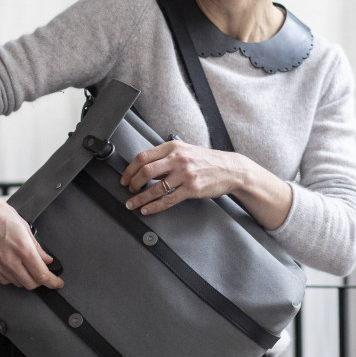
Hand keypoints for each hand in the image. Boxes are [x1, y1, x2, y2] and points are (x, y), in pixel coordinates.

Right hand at [0, 180, 63, 289]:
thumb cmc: (1, 214)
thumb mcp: (26, 228)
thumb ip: (38, 248)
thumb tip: (47, 260)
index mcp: (23, 249)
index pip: (42, 275)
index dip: (53, 282)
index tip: (58, 283)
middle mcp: (10, 260)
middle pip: (31, 284)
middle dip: (40, 281)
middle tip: (43, 273)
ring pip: (18, 284)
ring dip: (27, 279)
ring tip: (28, 268)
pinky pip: (5, 280)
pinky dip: (13, 278)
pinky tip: (15, 269)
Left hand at [119, 140, 242, 214]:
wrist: (230, 169)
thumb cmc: (207, 160)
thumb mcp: (185, 151)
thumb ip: (166, 157)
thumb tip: (146, 169)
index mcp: (173, 147)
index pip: (143, 156)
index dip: (130, 169)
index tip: (125, 178)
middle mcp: (177, 159)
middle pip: (145, 171)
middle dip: (133, 183)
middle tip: (129, 190)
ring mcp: (185, 174)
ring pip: (155, 188)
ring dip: (140, 198)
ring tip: (132, 203)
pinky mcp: (191, 189)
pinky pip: (168, 200)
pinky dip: (154, 207)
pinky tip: (147, 210)